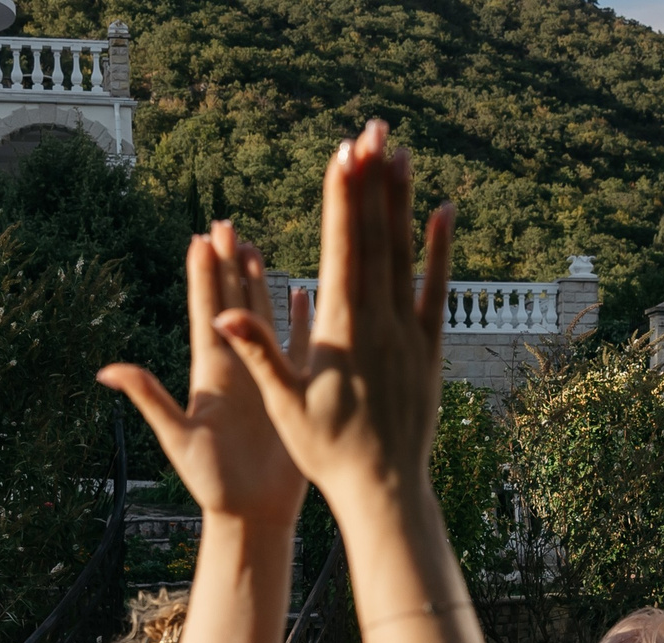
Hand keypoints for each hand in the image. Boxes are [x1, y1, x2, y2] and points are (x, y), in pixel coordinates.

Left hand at [101, 225, 307, 529]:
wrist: (250, 514)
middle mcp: (235, 369)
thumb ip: (148, 398)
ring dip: (257, 283)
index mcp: (210, 375)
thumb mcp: (178, 437)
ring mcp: (263, 378)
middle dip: (227, 265)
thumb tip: (106, 370)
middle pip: (230, 306)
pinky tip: (302, 295)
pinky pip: (298, 348)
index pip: (205, 314)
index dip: (202, 277)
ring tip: (254, 247)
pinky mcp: (288, 394)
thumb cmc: (212, 484)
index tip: (199, 238)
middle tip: (225, 224)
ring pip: (260, 319)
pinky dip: (300, 320)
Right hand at [210, 121, 453, 504]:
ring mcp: (410, 333)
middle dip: (371, 183)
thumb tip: (221, 318)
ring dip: (401, 203)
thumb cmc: (326, 452)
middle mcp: (381, 323)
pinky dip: (440, 250)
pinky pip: (437, 289)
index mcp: (342, 332)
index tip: (342, 156)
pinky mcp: (430, 347)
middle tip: (371, 132)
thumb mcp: (283, 404)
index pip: (343, 251)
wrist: (384, 490)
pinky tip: (443, 212)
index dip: (342, 200)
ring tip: (399, 153)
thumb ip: (257, 355)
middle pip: (376, 239)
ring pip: (406, 255)